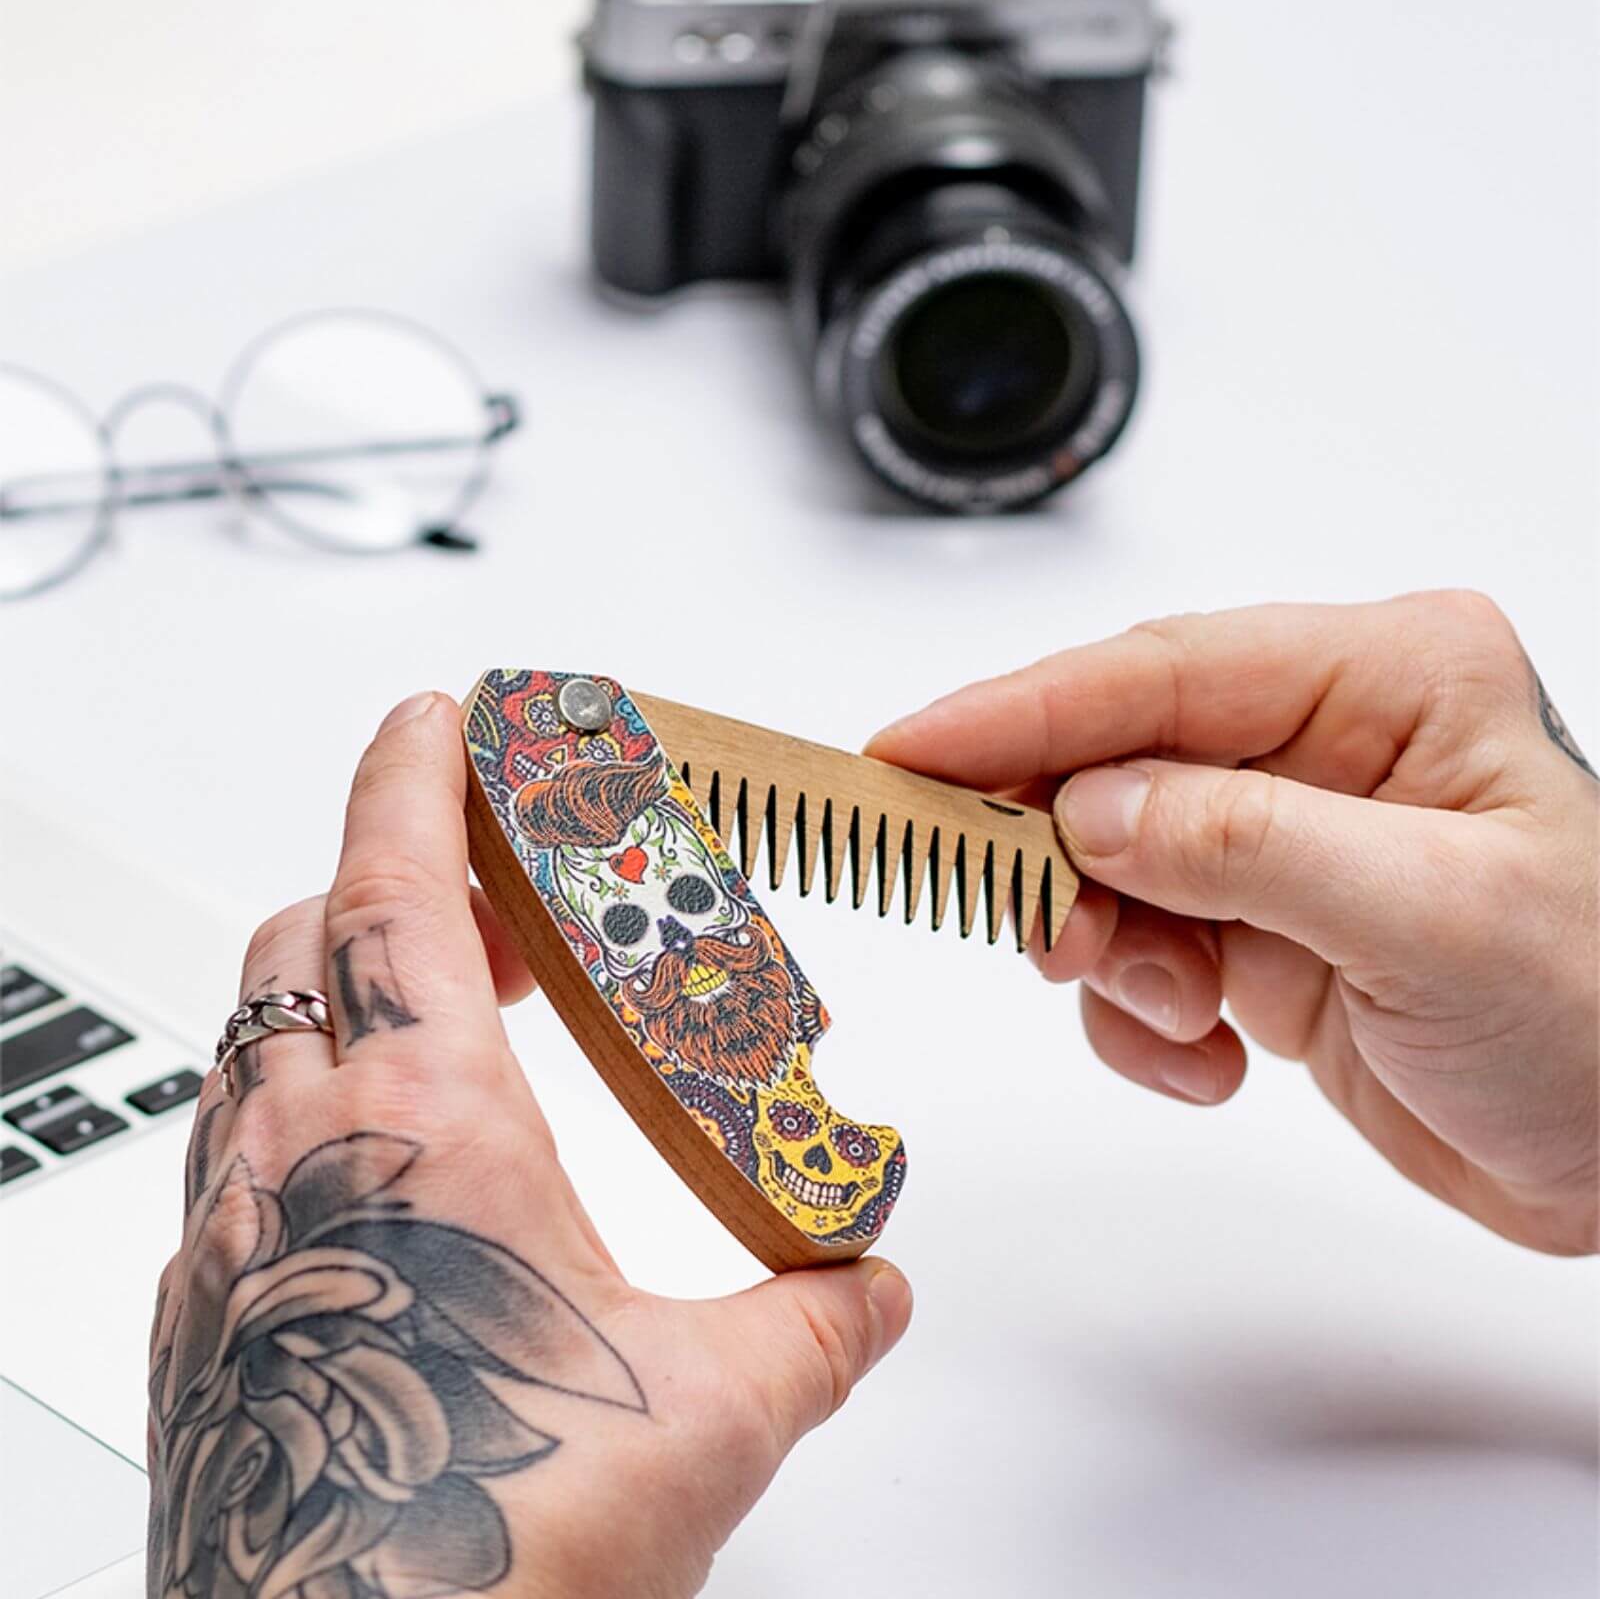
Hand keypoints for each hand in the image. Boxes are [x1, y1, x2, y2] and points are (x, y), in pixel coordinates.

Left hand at [147, 692, 911, 1598]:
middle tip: (493, 895)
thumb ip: (812, 1327)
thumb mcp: (710, 1416)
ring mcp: (229, 1238)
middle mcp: (299, 1158)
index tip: (438, 714)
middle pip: (307, 938)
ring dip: (340, 989)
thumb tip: (869, 1288)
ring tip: (445, 1020)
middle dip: (394, 878)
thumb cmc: (487, 1552)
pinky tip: (374, 1173)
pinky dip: (297, 1106)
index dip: (415, 775)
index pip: (394, 884)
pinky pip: (228, 1152)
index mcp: (425, 1127)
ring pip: (255, 1039)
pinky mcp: (200, 1320)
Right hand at [869, 592, 1597, 1255]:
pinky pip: (1135, 947)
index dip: (1018, 713)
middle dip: (1061, 856)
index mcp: (1387, 679)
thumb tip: (1089, 810)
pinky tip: (1212, 1059)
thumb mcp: (1432, 922)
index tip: (906, 753)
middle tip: (1034, 926)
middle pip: (1113, 760)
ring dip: (1111, 952)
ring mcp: (1282, 833)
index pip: (1160, 672)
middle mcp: (1324, 739)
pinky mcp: (1254, 921)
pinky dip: (1141, 1015)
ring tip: (1181, 1016)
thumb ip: (1248, 848)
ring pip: (1107, 861)